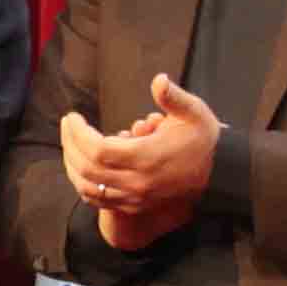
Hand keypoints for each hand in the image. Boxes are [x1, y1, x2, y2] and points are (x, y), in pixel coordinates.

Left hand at [58, 73, 217, 250]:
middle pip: (87, 168)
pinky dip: (83, 185)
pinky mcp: (134, 206)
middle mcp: (137, 182)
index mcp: (147, 157)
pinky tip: (80, 167)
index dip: (78, 134)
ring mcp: (135, 197)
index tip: (72, 116)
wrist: (219, 174)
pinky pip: (98, 201)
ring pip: (88, 188)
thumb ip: (173, 97)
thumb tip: (158, 79)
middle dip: (70, 145)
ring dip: (72, 167)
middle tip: (67, 125)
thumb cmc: (203, 139)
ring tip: (70, 144)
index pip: (98, 149)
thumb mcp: (194, 112)